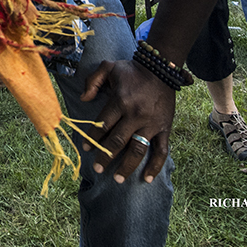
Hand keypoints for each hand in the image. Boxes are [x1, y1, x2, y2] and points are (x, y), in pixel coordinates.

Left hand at [79, 59, 174, 182]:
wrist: (161, 68)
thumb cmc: (132, 70)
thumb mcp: (108, 67)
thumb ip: (92, 81)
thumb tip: (83, 99)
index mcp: (120, 101)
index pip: (103, 125)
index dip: (92, 138)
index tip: (86, 149)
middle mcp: (135, 115)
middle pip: (117, 141)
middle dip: (105, 157)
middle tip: (97, 169)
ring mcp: (151, 124)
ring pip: (138, 150)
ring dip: (127, 167)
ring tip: (117, 179)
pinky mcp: (164, 128)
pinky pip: (161, 150)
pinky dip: (155, 166)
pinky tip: (147, 179)